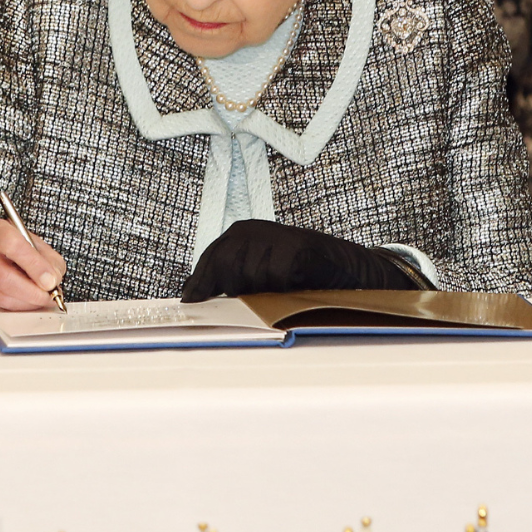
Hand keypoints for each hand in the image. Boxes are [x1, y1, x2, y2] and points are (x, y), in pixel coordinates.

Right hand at [0, 219, 66, 309]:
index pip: (15, 247)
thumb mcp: (31, 243)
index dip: (35, 266)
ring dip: (28, 302)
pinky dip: (20, 308)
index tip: (50, 281)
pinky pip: (1, 307)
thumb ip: (47, 258)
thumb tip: (54, 279)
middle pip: (5, 277)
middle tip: (49, 295)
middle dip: (33, 292)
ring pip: (3, 296)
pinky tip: (29, 303)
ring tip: (42, 299)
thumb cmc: (8, 250)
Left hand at [181, 220, 420, 302]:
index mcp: (238, 233)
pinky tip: (293, 283)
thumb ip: (225, 277)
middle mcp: (251, 229)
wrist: (342, 268)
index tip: (190, 302)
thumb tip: (189, 293)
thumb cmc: (295, 272)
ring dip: (264, 290)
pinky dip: (283, 288)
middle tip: (256, 296)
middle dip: (236, 290)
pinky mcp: (293, 245)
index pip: (211, 259)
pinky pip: (275, 279)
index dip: (201, 282)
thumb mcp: (255, 271)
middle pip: (226, 269)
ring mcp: (272, 234)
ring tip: (280, 286)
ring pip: (250, 277)